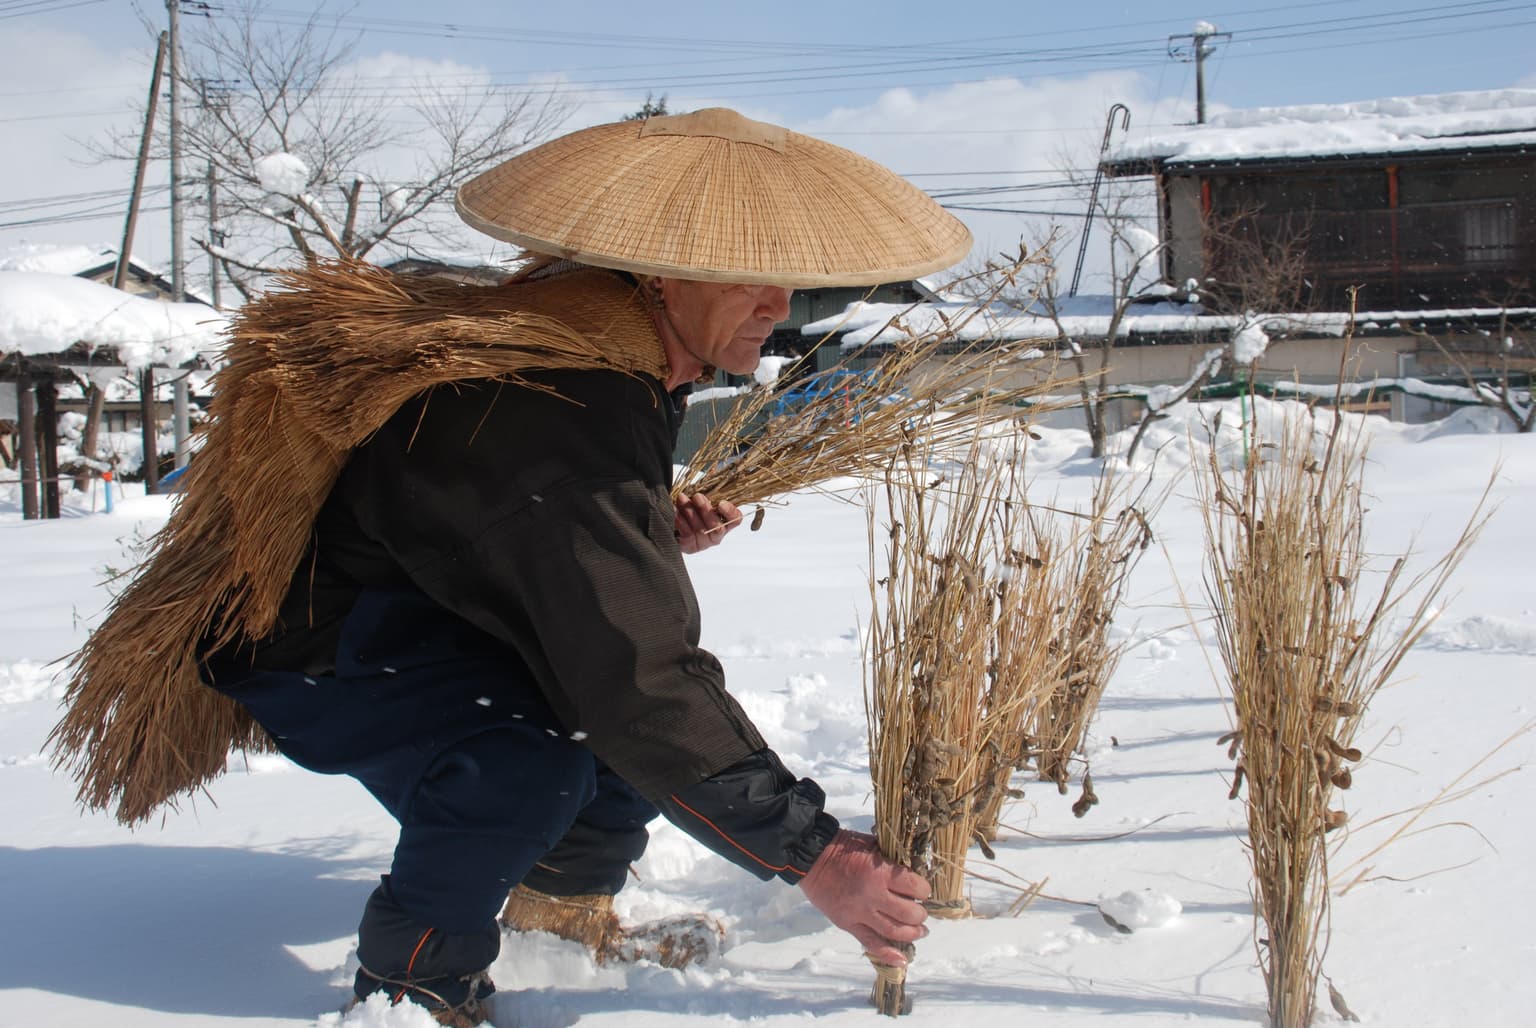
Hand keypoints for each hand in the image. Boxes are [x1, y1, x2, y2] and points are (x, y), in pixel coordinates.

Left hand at [674, 493, 741, 553]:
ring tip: (682, 498)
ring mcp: (703, 543)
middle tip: (697, 496)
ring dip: (689, 511)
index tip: (721, 503)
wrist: (674, 527)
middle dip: (706, 510)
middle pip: (717, 527)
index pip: (735, 520)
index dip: (730, 512)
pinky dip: (679, 519)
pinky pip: (685, 533)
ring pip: (699, 529)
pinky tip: (675, 509)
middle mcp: (716, 536)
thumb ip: (709, 495)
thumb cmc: (692, 510)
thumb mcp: (702, 501)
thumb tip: (710, 479)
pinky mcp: (689, 546)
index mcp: (725, 523)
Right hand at [798, 829, 929, 966]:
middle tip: (921, 912)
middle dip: (921, 915)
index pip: (916, 889)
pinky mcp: (848, 924)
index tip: (923, 890)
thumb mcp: (874, 845)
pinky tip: (903, 960)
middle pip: (909, 914)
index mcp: (881, 873)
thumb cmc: (845, 847)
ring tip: (920, 931)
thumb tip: (915, 871)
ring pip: (894, 932)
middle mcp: (873, 896)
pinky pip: (870, 943)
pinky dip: (888, 954)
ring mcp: (860, 913)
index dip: (924, 890)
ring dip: (912, 933)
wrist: (812, 859)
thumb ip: (894, 859)